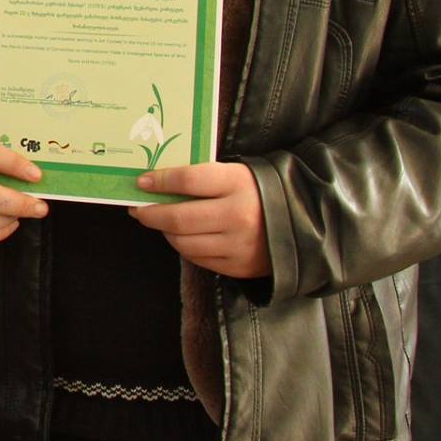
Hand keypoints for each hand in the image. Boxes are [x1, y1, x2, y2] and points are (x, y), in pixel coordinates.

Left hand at [130, 162, 268, 278]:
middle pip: (179, 217)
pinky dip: (183, 246)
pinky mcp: (239, 266)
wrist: (303, 222)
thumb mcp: (236, 174)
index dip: (159, 181)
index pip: (188, 180)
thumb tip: (156, 182)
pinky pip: (198, 258)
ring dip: (164, 232)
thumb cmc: (258, 192)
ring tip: (158, 222)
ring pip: (184, 242)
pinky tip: (181, 236)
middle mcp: (238, 215)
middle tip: (137, 209)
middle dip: (151, 213)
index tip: (141, 182)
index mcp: (237, 184)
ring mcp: (238, 244)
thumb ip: (201, 177)